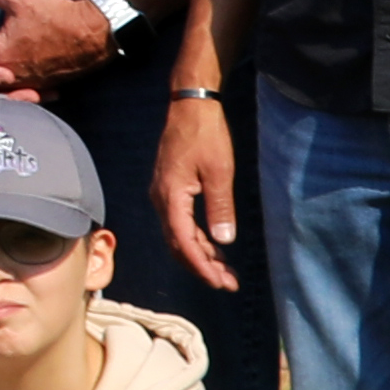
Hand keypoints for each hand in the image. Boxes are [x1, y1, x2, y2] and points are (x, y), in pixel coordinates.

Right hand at [153, 92, 246, 286]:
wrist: (190, 106)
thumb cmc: (206, 136)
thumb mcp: (220, 172)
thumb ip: (220, 207)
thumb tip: (224, 242)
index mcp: (170, 197)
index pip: (183, 243)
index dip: (201, 266)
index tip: (221, 283)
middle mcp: (161, 199)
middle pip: (177, 244)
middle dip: (202, 267)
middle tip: (228, 283)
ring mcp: (163, 195)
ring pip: (179, 235)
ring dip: (201, 255)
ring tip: (225, 271)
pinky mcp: (170, 190)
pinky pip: (180, 223)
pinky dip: (197, 239)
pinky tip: (215, 247)